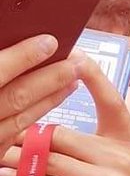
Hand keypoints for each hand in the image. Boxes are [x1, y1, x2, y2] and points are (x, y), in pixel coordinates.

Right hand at [0, 36, 83, 155]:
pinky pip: (18, 134)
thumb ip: (2, 62)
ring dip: (50, 96)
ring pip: (20, 118)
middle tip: (76, 61)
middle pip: (15, 96)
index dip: (22, 57)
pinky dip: (39, 113)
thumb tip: (38, 42)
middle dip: (49, 78)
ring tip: (74, 76)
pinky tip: (59, 96)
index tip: (50, 41)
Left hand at [0, 58, 129, 175]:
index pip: (112, 104)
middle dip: (31, 144)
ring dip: (20, 165)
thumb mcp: (115, 174)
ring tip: (1, 164)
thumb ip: (89, 153)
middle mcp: (122, 158)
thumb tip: (41, 138)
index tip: (76, 56)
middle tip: (6, 143)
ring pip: (51, 163)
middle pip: (61, 137)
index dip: (94, 79)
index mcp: (128, 144)